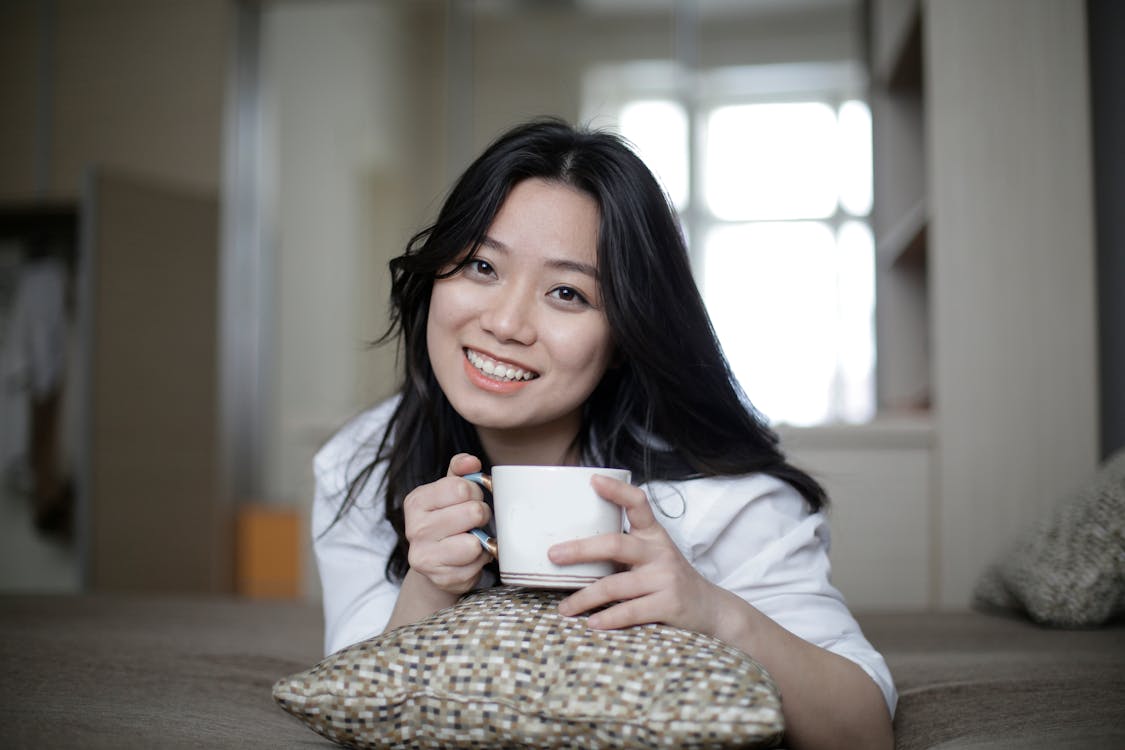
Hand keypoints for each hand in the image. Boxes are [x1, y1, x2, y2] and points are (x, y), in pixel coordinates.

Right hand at [402, 453, 492, 595]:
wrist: (436, 565)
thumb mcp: (450, 491)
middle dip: (481, 515)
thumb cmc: (448, 522)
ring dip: (481, 541)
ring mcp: (425, 557)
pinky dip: (479, 561)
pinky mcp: (441, 579)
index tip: (469, 499)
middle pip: (473, 512)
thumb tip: (470, 462)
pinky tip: (468, 559)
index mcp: (416, 502)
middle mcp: (415, 529)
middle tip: (474, 521)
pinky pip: (477, 565)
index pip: (461, 487)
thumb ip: (460, 470)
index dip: (474, 492)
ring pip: (474, 543)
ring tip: (471, 539)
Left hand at [548, 474, 726, 635]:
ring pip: (615, 585)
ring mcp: (665, 578)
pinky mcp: (669, 604)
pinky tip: (591, 623)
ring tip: (564, 608)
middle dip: (580, 550)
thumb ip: (625, 548)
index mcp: (653, 535)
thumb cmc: (668, 580)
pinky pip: (630, 611)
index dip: (616, 490)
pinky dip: (607, 619)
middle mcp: (659, 552)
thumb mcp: (653, 555)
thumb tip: (571, 547)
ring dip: (584, 598)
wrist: (711, 609)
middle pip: (615, 545)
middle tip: (554, 555)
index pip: (638, 503)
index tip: (592, 480)